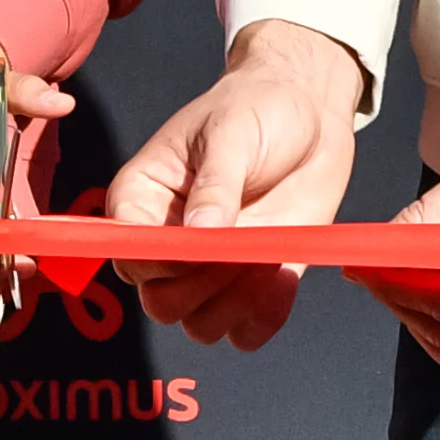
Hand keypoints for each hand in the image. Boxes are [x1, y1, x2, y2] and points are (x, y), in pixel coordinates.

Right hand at [109, 21, 365, 348]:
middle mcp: (172, 240)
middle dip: (200, 286)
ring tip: (265, 258)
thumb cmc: (258, 109)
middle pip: (160, 300)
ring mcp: (212, 267)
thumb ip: (217, 184)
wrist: (310, 113)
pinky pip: (246, 331)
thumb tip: (201, 234)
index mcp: (145, 197)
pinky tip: (282, 277)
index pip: (128, 251)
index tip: (198, 242)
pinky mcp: (253, 283)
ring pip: (199, 324)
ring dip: (233, 304)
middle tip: (238, 250)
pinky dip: (263, 318)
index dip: (156, 259)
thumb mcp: (232, 132)